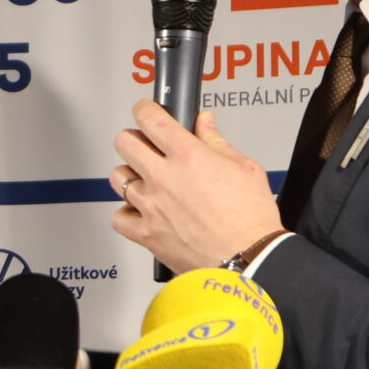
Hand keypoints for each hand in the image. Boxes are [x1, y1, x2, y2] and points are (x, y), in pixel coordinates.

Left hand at [109, 102, 281, 273]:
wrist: (248, 259)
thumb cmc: (251, 219)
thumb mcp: (245, 168)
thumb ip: (217, 141)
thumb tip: (204, 123)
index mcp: (188, 156)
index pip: (151, 119)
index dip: (144, 109)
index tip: (145, 110)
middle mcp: (164, 178)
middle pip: (125, 142)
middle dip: (133, 137)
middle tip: (144, 143)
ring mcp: (151, 206)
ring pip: (118, 177)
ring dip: (129, 173)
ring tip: (144, 177)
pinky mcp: (146, 234)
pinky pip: (118, 217)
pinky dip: (125, 212)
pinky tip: (139, 209)